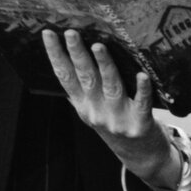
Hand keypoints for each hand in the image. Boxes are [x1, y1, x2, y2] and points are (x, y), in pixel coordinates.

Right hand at [41, 30, 179, 189]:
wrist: (140, 158)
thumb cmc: (116, 125)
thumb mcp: (93, 110)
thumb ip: (82, 90)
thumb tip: (68, 57)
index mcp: (83, 105)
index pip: (65, 76)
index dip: (55, 55)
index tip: (48, 33)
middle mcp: (96, 111)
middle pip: (85, 78)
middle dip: (77, 54)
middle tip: (71, 33)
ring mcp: (117, 119)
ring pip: (110, 87)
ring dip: (105, 66)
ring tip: (99, 46)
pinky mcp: (139, 124)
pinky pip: (141, 104)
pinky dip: (142, 90)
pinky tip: (142, 75)